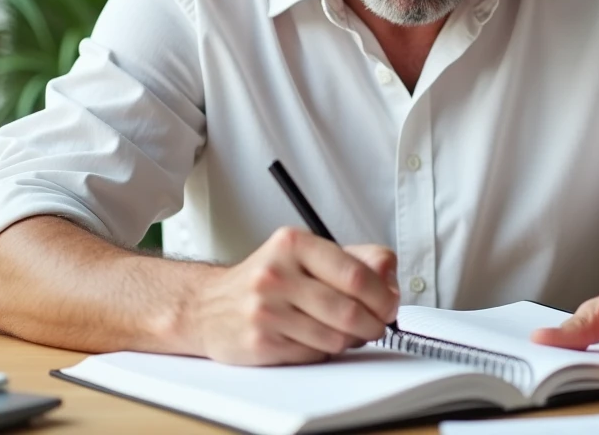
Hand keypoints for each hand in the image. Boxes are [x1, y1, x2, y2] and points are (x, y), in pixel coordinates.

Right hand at [190, 226, 399, 365]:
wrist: (207, 306)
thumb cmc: (267, 279)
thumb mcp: (308, 254)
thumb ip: (356, 259)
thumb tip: (391, 278)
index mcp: (293, 244)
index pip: (355, 273)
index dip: (383, 295)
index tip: (390, 304)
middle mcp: (276, 274)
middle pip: (348, 310)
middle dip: (373, 323)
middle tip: (376, 325)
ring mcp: (265, 310)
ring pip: (334, 338)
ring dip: (349, 340)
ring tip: (343, 331)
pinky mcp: (260, 342)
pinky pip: (313, 355)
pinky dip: (324, 352)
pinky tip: (314, 339)